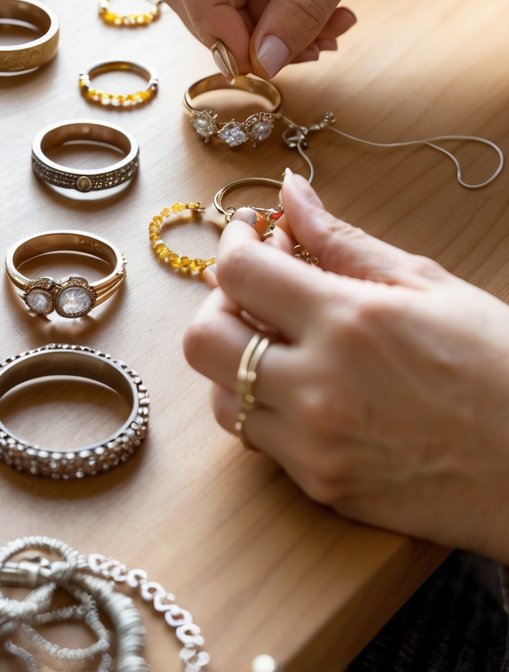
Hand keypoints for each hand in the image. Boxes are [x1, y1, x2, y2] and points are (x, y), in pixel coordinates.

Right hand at [160, 0, 429, 78]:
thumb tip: (262, 64)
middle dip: (241, 31)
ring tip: (330, 35)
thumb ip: (302, 8)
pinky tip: (331, 24)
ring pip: (226, 7)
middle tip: (294, 55)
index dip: (210, 17)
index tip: (248, 60)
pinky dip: (286, 28)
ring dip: (271, 35)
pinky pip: (253, 9)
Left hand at [183, 171, 508, 559]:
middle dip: (218, 304)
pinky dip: (267, 407)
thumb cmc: (501, 367)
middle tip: (256, 291)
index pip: (238, 272)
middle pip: (203, 340)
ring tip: (281, 342)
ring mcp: (315, 445)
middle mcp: (318, 386)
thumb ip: (344, 241)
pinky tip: (307, 387)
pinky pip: (259, 441)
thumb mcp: (427, 285)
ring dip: (236, 362)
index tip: (250, 235)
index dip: (234, 243)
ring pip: (221, 398)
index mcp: (348, 321)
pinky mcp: (322, 487)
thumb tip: (291, 194)